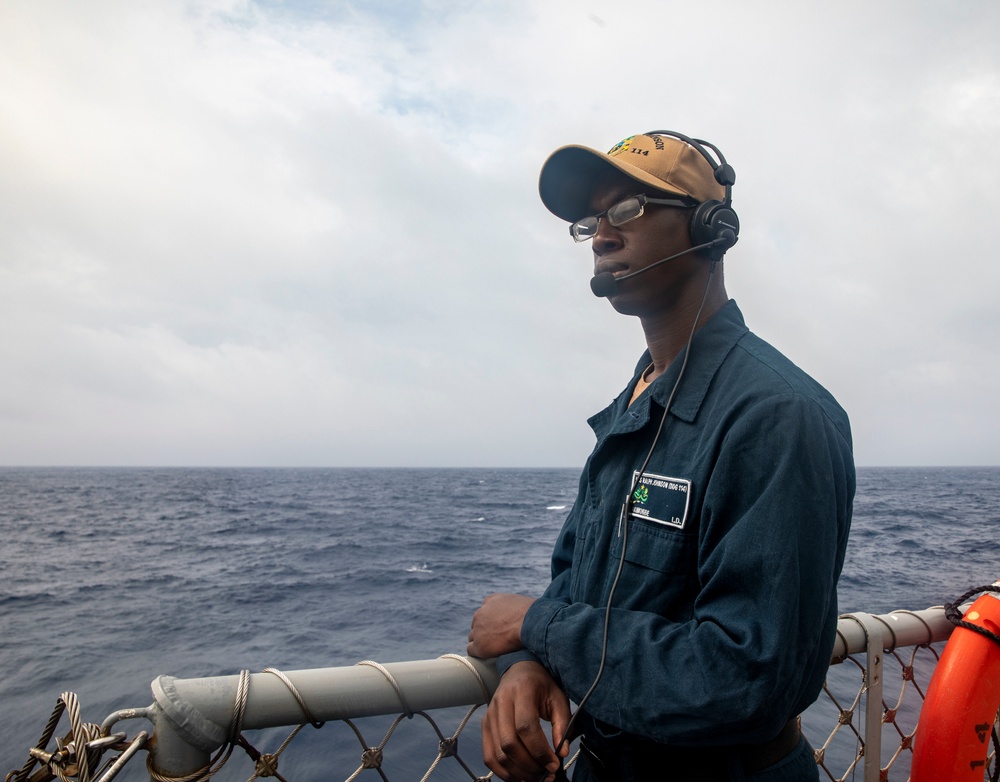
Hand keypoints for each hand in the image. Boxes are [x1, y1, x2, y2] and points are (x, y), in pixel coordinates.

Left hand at [467, 593, 535, 658]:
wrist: (530, 623)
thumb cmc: (532, 614)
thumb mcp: (520, 602)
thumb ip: (512, 607)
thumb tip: (520, 614)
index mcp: (490, 600)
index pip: (484, 610)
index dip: (491, 620)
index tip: (498, 626)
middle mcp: (481, 613)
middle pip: (477, 624)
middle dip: (484, 630)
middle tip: (497, 638)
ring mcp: (478, 629)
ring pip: (473, 637)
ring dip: (481, 641)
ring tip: (492, 649)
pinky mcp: (479, 645)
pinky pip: (471, 650)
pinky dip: (478, 653)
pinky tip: (487, 656)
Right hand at [481, 661, 570, 781]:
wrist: (520, 671)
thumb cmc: (542, 686)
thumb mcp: (558, 698)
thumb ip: (562, 724)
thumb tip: (562, 752)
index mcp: (522, 690)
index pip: (525, 726)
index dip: (540, 750)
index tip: (554, 764)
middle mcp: (501, 702)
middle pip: (509, 743)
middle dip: (529, 765)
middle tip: (546, 774)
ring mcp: (489, 714)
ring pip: (498, 753)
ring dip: (517, 772)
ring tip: (535, 777)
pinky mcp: (484, 725)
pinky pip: (488, 756)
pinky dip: (503, 772)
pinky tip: (519, 775)